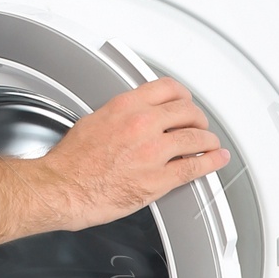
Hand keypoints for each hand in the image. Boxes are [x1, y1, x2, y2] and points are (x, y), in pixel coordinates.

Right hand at [41, 78, 229, 226]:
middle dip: (197, 118)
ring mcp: (153, 152)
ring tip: (210, 143)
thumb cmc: (71, 162)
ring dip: (208, 140)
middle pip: (187, 111)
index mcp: (126, 107)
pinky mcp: (158, 179)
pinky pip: (194, 168)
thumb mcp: (94, 121)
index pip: (168, 89)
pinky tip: (215, 160)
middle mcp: (143, 125)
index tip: (186, 101)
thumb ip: (120, 115)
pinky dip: (211, 163)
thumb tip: (133, 116)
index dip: (183, 95)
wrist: (63, 188)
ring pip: (196, 138)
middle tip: (199, 124)